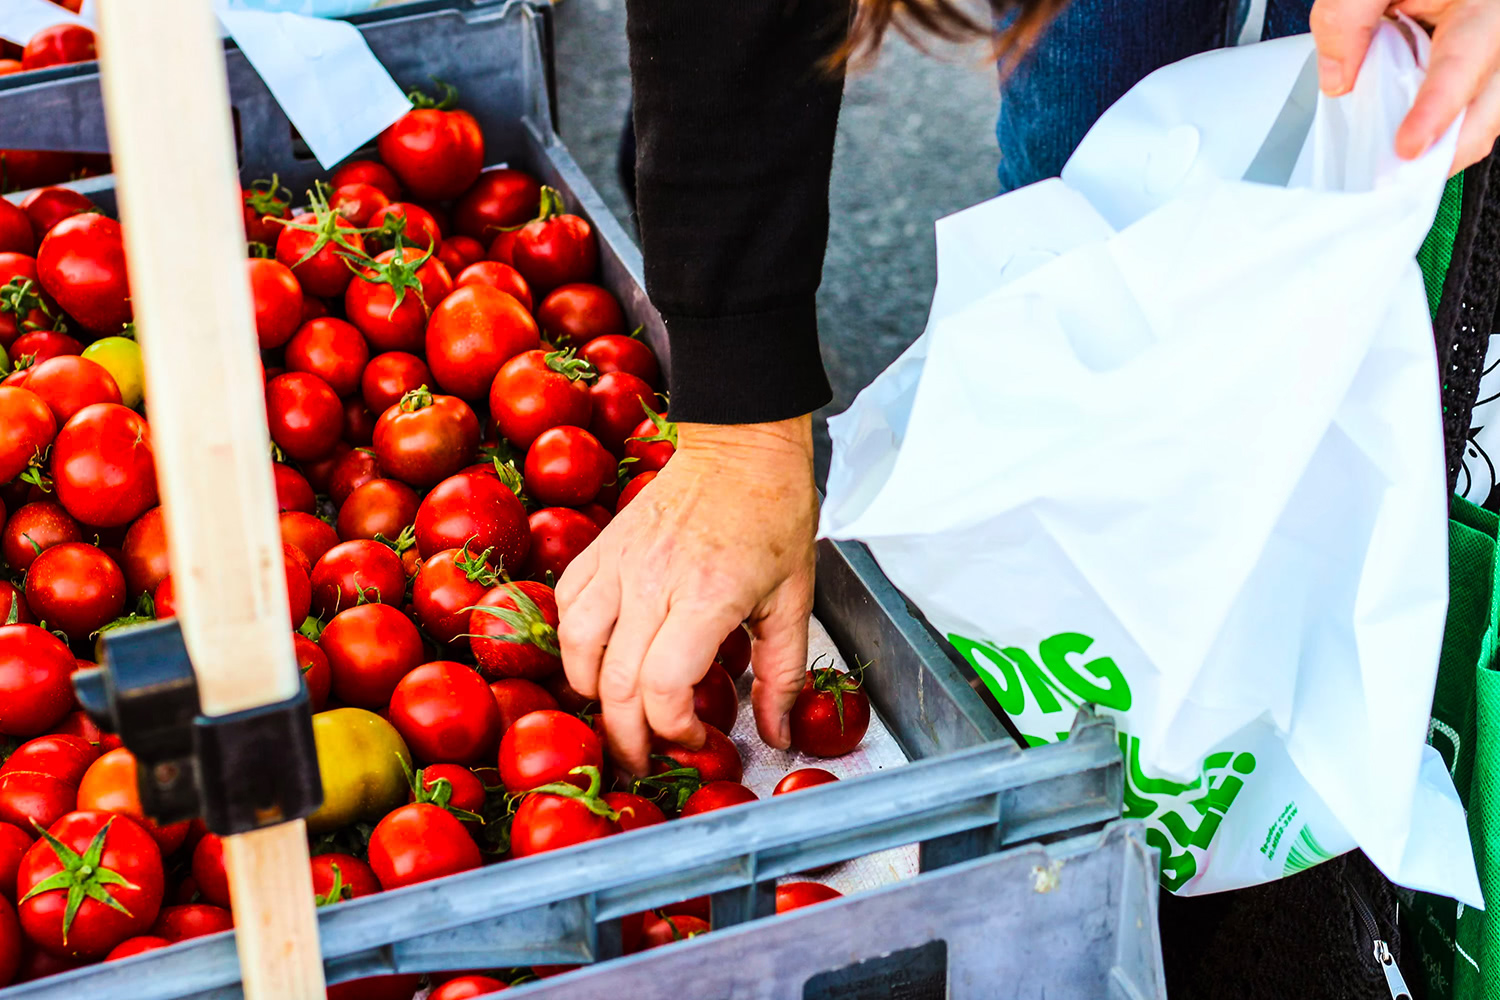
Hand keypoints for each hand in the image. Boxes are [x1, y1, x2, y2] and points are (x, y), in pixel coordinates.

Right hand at [555, 416, 818, 774]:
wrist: (740, 447)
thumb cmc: (773, 516)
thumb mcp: (794, 600)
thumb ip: (783, 675)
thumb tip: (776, 735)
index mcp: (709, 596)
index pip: (663, 687)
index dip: (673, 729)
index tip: (695, 737)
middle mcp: (655, 581)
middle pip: (616, 683)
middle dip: (626, 737)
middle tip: (645, 757)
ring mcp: (620, 562)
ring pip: (575, 647)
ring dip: (591, 692)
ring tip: (617, 711)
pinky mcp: (600, 548)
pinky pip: (565, 606)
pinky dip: (572, 643)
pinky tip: (599, 658)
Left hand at [1311, 0, 1499, 171]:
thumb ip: (1349, 17)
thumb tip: (1338, 79)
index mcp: (1486, 5)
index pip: (1463, 64)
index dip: (1436, 111)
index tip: (1408, 146)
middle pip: (1492, 108)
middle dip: (1447, 150)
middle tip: (1396, 180)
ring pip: (1489, 115)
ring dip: (1445, 144)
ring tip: (1397, 167)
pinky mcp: (1489, 68)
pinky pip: (1476, 108)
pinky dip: (1443, 127)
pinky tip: (1409, 135)